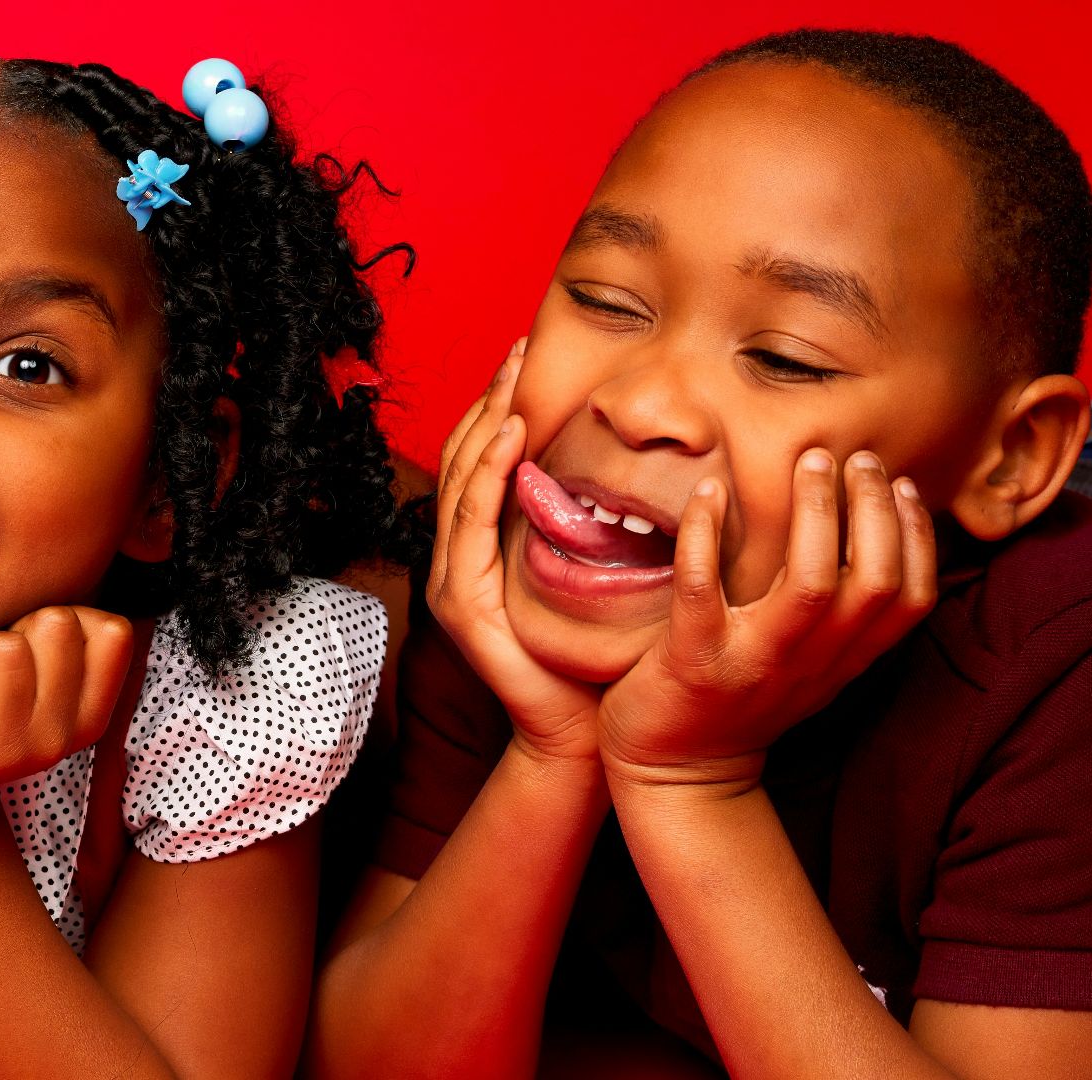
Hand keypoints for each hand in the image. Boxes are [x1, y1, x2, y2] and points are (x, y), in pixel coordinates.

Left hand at [0, 606, 133, 813]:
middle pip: (56, 624)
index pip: (112, 630)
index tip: (34, 644)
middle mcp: (57, 741)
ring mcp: (6, 755)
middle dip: (14, 626)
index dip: (66, 616)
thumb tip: (102, 543)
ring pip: (5, 649)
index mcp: (89, 716)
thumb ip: (74, 626)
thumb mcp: (41, 668)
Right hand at [429, 339, 600, 761]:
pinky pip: (469, 522)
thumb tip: (637, 463)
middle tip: (520, 346)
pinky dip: (486, 474)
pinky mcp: (462, 602)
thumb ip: (598, 523)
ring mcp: (454, 580)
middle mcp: (460, 559)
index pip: (484, 460)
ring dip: (486, 423)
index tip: (530, 355)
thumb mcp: (602, 575)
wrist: (584, 734)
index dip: (502, 405)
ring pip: (459, 480)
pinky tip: (510, 437)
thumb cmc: (601, 659)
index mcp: (487, 548)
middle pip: (462, 458)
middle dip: (490, 398)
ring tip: (515, 378)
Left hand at [598, 449, 935, 791]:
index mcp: (842, 661)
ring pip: (808, 583)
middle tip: (857, 458)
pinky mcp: (693, 661)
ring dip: (814, 513)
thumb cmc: (740, 701)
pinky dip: (707, 534)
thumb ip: (837, 618)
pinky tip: (709, 491)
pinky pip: (703, 588)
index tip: (900, 485)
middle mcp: (810, 663)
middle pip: (871, 582)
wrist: (675, 775)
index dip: (917, 538)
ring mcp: (753, 663)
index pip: (909, 599)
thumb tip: (865, 536)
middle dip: (873, 510)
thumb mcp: (808, 666)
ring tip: (809, 462)